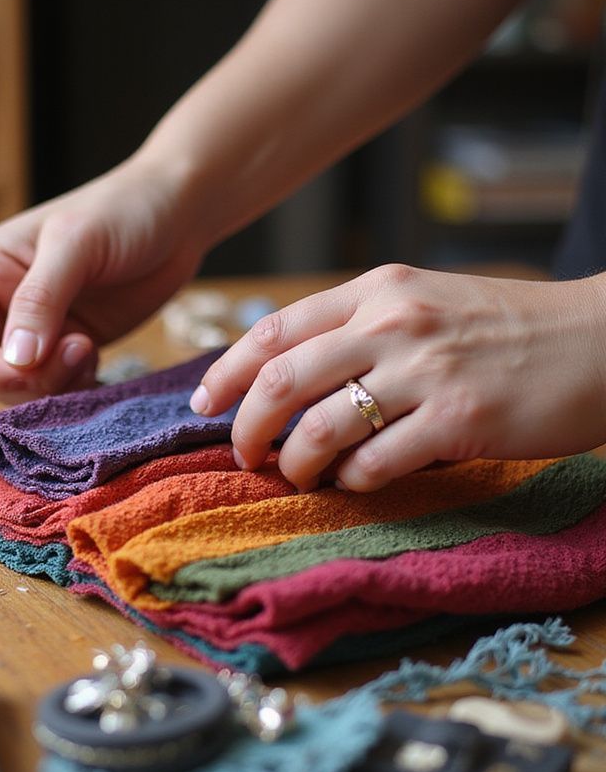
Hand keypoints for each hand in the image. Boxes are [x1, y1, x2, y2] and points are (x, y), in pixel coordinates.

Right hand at [0, 157, 205, 402]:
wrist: (180, 213)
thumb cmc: (125, 210)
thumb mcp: (77, 244)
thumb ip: (41, 300)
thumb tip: (15, 358)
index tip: (29, 367)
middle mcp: (2, 303)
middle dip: (23, 380)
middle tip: (77, 353)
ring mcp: (37, 329)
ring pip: (16, 387)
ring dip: (50, 387)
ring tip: (88, 353)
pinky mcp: (69, 347)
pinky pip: (52, 388)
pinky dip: (70, 390)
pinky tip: (96, 364)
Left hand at [191, 264, 605, 490]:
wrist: (601, 340)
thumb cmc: (505, 328)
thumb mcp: (423, 302)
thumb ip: (357, 327)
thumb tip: (286, 377)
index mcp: (377, 290)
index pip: (273, 329)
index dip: (226, 372)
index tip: (204, 405)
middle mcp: (392, 322)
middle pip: (280, 380)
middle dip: (247, 427)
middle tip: (246, 454)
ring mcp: (425, 370)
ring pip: (319, 427)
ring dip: (294, 463)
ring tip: (297, 475)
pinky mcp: (459, 418)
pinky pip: (375, 463)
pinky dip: (352, 481)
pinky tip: (356, 481)